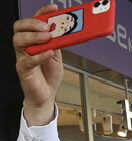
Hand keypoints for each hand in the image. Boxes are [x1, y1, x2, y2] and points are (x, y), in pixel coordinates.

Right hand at [13, 4, 63, 125]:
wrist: (47, 95)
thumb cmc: (49, 74)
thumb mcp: (58, 55)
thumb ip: (59, 43)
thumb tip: (66, 30)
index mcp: (33, 40)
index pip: (33, 21)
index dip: (41, 12)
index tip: (53, 7)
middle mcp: (25, 46)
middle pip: (19, 27)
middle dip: (33, 23)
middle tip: (47, 27)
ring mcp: (22, 57)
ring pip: (18, 40)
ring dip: (34, 37)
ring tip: (48, 38)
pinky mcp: (23, 70)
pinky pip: (27, 60)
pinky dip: (39, 55)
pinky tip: (48, 53)